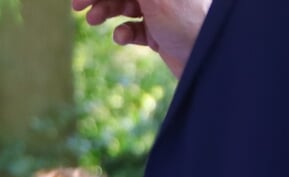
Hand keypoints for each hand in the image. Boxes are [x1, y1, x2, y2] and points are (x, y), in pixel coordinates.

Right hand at [71, 0, 209, 78]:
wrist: (212, 57)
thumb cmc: (188, 18)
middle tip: (77, 7)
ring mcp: (164, 11)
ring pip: (126, 7)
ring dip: (107, 12)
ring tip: (94, 21)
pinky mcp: (162, 34)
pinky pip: (136, 30)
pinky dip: (124, 32)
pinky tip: (122, 37)